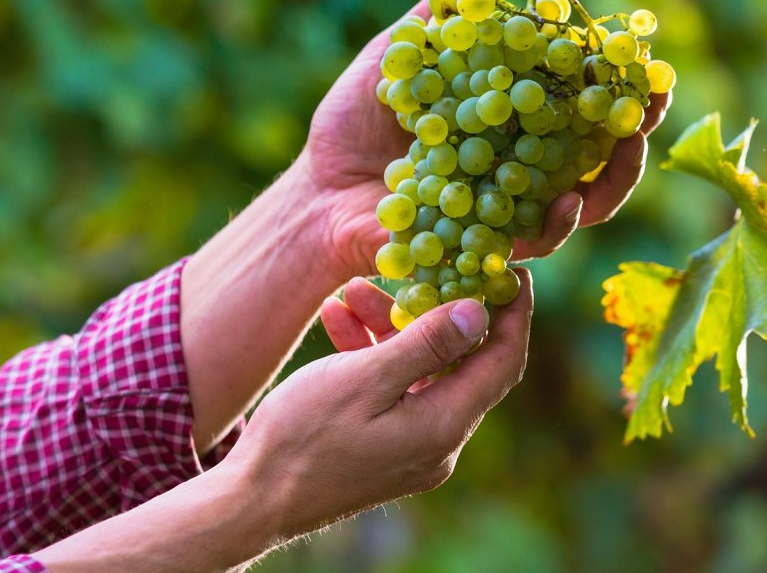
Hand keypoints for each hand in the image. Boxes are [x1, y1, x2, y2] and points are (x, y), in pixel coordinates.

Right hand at [224, 272, 532, 538]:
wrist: (254, 500)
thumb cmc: (302, 437)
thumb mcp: (363, 379)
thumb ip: (426, 345)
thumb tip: (478, 312)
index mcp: (443, 425)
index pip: (502, 361)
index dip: (513, 313)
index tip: (507, 268)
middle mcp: (438, 441)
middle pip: (459, 362)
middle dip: (434, 309)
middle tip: (418, 267)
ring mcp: (412, 447)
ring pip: (420, 372)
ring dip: (393, 328)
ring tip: (352, 290)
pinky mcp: (385, 447)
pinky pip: (394, 391)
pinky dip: (374, 355)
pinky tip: (339, 321)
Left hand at [301, 0, 670, 275]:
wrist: (316, 190)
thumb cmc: (352, 126)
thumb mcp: (392, 61)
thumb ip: (437, 23)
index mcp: (503, 118)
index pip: (573, 99)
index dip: (613, 82)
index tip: (642, 60)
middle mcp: (515, 165)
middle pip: (595, 153)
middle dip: (633, 130)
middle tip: (652, 105)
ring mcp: (505, 210)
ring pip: (581, 203)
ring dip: (613, 177)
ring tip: (625, 148)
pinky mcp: (485, 247)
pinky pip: (533, 242)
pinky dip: (557, 223)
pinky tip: (567, 202)